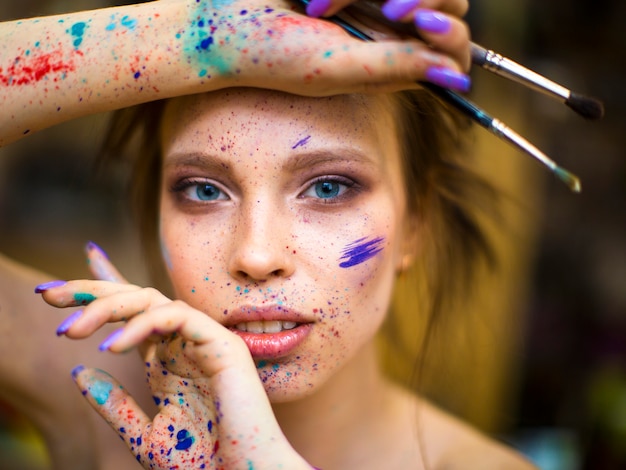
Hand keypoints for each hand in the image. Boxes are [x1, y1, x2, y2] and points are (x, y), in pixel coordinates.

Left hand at [38, 251, 308, 469]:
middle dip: (93, 291)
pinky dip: (143, 324)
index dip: (104, 289)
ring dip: (108, 306)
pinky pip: (177, 316)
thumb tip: (79, 371)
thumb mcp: (143, 435)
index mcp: (168, 361)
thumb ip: (115, 404)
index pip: (134, 314)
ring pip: (153, 300)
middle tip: (50, 295)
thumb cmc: (203, 463)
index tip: (64, 284)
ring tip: (72, 330)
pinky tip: (112, 345)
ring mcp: (204, 341)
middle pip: (138, 299)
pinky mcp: (221, 344)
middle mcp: (184, 345)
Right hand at [176, 0, 470, 93]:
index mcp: (391, 63)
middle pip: (449, 1)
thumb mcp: (335, 68)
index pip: (454, 52)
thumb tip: (458, 77)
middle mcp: (387, 29)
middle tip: (391, 5)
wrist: (221, 17)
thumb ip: (395, 70)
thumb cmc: (271, 50)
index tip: (418, 21)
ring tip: (324, 1)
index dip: (450, 35)